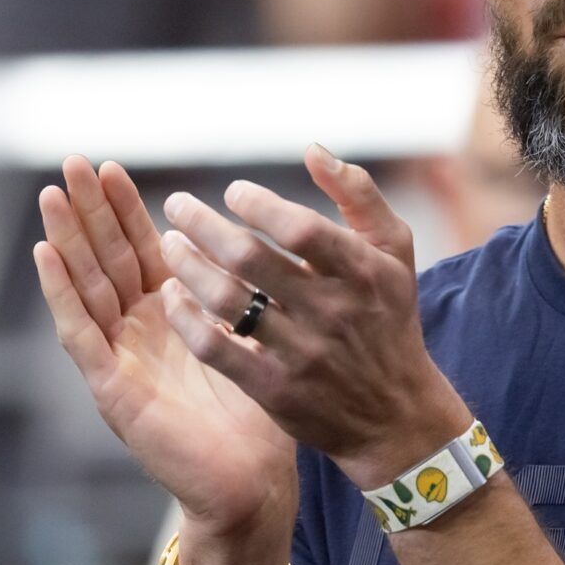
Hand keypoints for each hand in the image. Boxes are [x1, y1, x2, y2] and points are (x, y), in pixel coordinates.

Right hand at [34, 156, 297, 548]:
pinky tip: (46, 256)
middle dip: (90, 211)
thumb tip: (254, 241)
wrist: (252, 484)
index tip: (113, 167)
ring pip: (87, 287)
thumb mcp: (252, 339)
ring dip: (67, 240)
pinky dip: (61, 293)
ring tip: (52, 194)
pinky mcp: (112, 389)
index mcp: (173, 318)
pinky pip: (81, 333)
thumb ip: (243, 294)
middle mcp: (139, 334)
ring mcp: (120, 359)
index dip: (126, 210)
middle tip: (73, 162)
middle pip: (107, 259)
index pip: (143, 252)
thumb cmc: (259, 417)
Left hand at [155, 145, 472, 491]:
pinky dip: (186, 318)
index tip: (233, 193)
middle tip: (177, 206)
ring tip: (169, 244)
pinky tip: (172, 295)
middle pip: (251, 259)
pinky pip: (215, 348)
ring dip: (187, 266)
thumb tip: (312, 151)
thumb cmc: (388, 318)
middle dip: (203, 224)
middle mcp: (333, 312)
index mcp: (363, 272)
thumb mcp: (395, 252)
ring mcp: (303, 354)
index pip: (300, 228)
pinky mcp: (275, 390)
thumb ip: (359, 195)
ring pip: (226, 301)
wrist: (394, 414)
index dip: (258, 204)